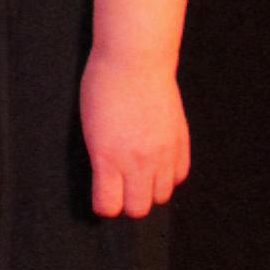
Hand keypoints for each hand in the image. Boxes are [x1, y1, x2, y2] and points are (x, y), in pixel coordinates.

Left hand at [80, 52, 190, 218]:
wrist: (135, 60)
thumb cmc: (103, 87)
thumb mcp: (89, 128)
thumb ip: (101, 160)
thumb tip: (107, 182)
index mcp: (108, 158)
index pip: (108, 206)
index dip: (104, 204)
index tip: (103, 195)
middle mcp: (137, 161)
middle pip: (138, 209)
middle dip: (128, 203)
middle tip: (122, 187)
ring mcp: (162, 153)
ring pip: (161, 197)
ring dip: (150, 190)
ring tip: (141, 173)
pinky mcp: (180, 142)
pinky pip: (179, 176)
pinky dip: (169, 175)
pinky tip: (158, 162)